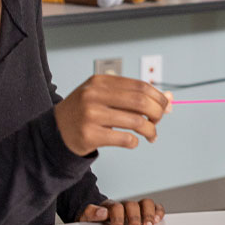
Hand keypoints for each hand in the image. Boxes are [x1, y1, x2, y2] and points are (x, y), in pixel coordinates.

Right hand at [54, 75, 171, 155]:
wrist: (56, 131)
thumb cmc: (84, 112)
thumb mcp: (105, 97)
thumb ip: (134, 96)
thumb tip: (169, 98)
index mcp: (100, 82)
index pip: (140, 86)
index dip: (158, 97)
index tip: (166, 106)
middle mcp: (94, 95)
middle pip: (141, 102)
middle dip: (157, 113)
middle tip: (158, 121)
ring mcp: (90, 115)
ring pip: (136, 122)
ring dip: (150, 131)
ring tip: (151, 135)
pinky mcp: (89, 134)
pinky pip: (124, 139)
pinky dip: (134, 142)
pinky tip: (132, 142)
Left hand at [79, 198, 163, 224]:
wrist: (97, 216)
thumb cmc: (94, 220)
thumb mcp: (85, 217)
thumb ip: (91, 213)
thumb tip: (102, 212)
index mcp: (110, 206)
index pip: (116, 208)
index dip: (117, 220)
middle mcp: (124, 204)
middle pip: (132, 206)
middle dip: (134, 220)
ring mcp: (136, 207)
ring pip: (146, 204)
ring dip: (148, 216)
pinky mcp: (145, 211)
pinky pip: (155, 207)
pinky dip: (158, 212)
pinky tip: (157, 221)